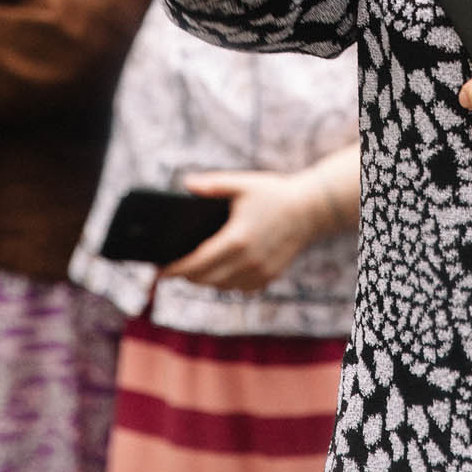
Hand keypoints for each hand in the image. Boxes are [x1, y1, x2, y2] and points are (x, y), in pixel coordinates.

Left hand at [158, 168, 340, 292]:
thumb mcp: (242, 183)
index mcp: (236, 239)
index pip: (197, 263)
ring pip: (223, 287)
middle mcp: (248, 260)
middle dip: (187, 276)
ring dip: (206, 281)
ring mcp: (260, 271)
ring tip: (194, 271)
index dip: (175, 270)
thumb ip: (213, 184)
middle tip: (174, 269)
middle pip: (206, 280)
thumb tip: (187, 184)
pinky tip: (221, 272)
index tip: (160, 271)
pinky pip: (241, 288)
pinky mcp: (270, 276)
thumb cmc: (274, 193)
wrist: (311, 209)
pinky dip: (227, 283)